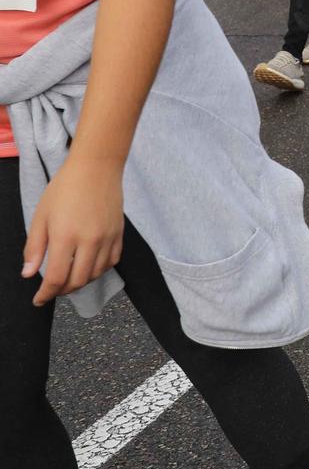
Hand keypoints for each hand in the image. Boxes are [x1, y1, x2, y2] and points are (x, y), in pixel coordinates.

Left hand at [23, 156, 123, 306]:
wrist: (96, 168)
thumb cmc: (63, 189)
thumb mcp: (41, 217)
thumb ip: (34, 248)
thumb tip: (29, 275)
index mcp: (65, 237)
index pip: (57, 278)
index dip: (46, 294)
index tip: (38, 300)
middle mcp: (89, 241)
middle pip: (78, 281)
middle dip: (63, 291)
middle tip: (52, 291)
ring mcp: (107, 238)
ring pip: (96, 274)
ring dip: (81, 282)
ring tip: (69, 279)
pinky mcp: (119, 234)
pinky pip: (112, 261)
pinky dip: (99, 270)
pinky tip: (89, 267)